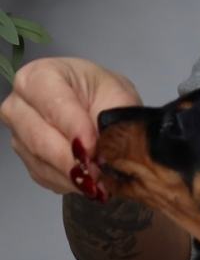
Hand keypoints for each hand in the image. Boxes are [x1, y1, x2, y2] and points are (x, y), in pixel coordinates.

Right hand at [0, 57, 140, 195]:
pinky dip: (71, 183)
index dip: (74, 128)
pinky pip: (46, 177)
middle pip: (40, 138)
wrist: (99, 109)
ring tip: (102, 179)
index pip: (52, 103)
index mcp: (39, 76)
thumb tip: (110, 151)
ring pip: (42, 162)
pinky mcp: (28, 159)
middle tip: (102, 171)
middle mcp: (20, 104)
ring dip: (75, 175)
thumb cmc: (104, 96)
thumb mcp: (119, 98)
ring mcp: (19, 134)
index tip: (94, 147)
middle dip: (74, 159)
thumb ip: (114, 120)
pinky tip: (90, 180)